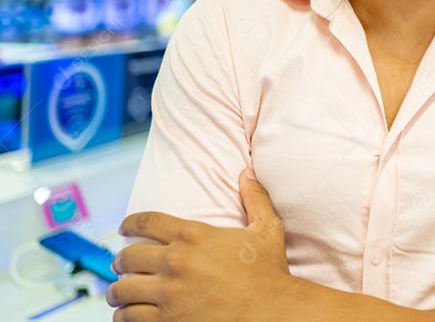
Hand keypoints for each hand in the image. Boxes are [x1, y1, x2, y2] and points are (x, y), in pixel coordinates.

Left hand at [107, 169, 296, 321]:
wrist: (272, 312)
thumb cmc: (270, 272)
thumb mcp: (267, 229)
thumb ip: (255, 198)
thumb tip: (245, 173)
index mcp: (194, 236)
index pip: (146, 222)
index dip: (129, 224)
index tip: (123, 229)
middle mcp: (176, 262)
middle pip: (128, 257)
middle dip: (120, 261)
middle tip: (120, 265)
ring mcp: (168, 294)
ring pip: (122, 291)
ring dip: (118, 292)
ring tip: (119, 295)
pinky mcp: (166, 321)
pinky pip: (129, 318)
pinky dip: (124, 316)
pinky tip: (128, 315)